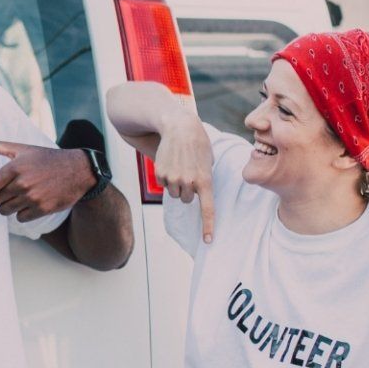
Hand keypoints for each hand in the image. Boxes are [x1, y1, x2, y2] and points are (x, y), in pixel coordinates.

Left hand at [0, 137, 93, 222]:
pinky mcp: (42, 209)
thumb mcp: (22, 149)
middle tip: (11, 188)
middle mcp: (21, 183)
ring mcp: (32, 197)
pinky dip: (22, 213)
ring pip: (6, 211)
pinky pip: (20, 218)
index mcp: (13, 168)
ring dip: (9, 206)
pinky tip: (32, 202)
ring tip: (23, 193)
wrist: (78, 171)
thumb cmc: (46, 158)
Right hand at [153, 118, 215, 242]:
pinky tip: (170, 162)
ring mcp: (173, 178)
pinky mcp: (160, 173)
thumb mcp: (208, 160)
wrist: (179, 126)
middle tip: (188, 174)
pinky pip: (163, 183)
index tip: (208, 241)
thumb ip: (204, 178)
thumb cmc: (197, 143)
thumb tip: (197, 192)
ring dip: (176, 184)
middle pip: (186, 199)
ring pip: (174, 193)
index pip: (207, 209)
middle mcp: (189, 182)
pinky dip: (165, 176)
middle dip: (188, 190)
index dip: (208, 226)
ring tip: (179, 165)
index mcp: (205, 180)